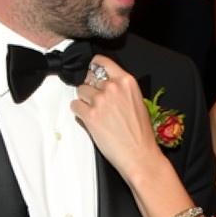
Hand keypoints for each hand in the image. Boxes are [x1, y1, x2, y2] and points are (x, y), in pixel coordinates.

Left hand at [72, 56, 162, 182]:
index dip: (94, 66)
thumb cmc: (141, 134)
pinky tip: (90, 121)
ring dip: (84, 101)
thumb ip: (121, 90)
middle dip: (91, 90)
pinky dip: (79, 113)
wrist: (139, 154)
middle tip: (98, 103)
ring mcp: (100, 101)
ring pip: (80, 91)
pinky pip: (74, 106)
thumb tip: (105, 87)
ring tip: (96, 114)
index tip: (91, 69)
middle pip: (89, 79)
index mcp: (127, 81)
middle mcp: (112, 87)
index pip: (102, 62)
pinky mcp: (89, 115)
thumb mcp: (137, 102)